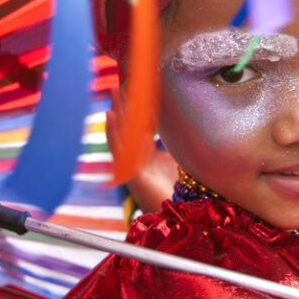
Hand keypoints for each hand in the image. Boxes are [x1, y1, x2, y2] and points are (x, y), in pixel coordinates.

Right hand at [105, 92, 176, 214]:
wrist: (177, 215)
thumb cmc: (178, 190)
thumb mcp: (180, 158)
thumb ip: (178, 141)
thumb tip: (188, 121)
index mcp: (147, 152)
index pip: (139, 124)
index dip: (136, 106)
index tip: (135, 86)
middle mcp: (137, 156)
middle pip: (127, 125)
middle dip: (123, 104)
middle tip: (118, 82)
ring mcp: (132, 165)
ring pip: (120, 134)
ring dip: (116, 112)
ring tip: (112, 93)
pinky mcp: (131, 176)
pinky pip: (119, 151)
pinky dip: (113, 133)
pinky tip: (110, 116)